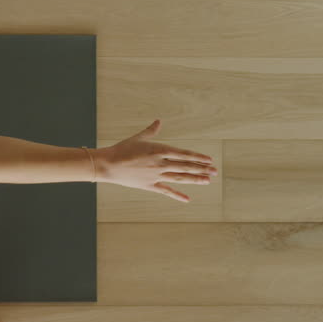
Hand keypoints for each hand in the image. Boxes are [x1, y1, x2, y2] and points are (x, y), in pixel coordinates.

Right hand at [95, 120, 216, 202]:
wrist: (108, 165)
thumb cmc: (121, 149)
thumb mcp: (138, 138)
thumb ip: (151, 131)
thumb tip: (158, 121)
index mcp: (159, 150)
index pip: (184, 154)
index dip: (198, 157)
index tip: (209, 160)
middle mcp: (160, 164)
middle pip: (185, 167)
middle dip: (201, 169)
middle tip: (215, 171)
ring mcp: (155, 175)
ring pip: (179, 178)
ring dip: (194, 179)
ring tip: (207, 181)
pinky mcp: (149, 185)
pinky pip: (166, 191)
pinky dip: (177, 195)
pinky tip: (187, 199)